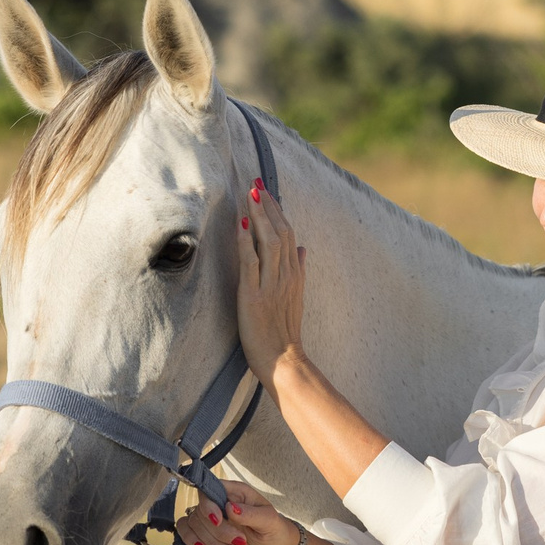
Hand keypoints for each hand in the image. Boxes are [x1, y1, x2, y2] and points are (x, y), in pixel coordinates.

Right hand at [175, 476, 299, 544]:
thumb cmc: (273, 528)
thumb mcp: (268, 520)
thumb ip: (250, 514)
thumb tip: (230, 507)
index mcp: (235, 491)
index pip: (210, 489)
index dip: (209, 505)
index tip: (218, 520)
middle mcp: (220, 501)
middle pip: (202, 511)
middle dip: (219, 532)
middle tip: (241, 541)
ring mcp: (211, 516)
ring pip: (194, 524)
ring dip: (212, 542)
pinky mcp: (205, 531)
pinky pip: (186, 530)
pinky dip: (191, 540)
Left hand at [236, 179, 305, 385]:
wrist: (284, 360)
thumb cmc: (285, 332)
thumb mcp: (297, 298)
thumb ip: (299, 271)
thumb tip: (302, 248)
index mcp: (294, 274)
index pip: (287, 233)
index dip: (276, 211)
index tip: (265, 191)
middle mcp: (285, 275)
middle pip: (278, 231)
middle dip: (267, 206)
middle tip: (255, 183)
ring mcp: (270, 284)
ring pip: (267, 242)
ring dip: (258, 216)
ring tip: (249, 195)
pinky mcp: (253, 295)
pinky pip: (251, 263)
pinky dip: (246, 242)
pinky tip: (241, 225)